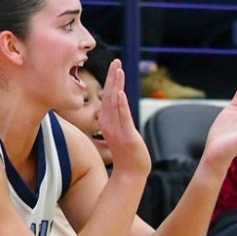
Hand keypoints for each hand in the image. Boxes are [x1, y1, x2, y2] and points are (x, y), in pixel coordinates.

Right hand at [96, 59, 150, 176]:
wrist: (130, 174)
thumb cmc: (127, 155)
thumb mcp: (120, 134)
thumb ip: (119, 120)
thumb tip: (119, 109)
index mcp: (107, 122)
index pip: (108, 97)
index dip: (111, 81)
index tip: (115, 66)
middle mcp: (109, 123)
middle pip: (109, 96)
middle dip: (113, 77)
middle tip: (116, 61)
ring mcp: (117, 129)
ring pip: (115, 103)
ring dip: (117, 85)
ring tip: (118, 70)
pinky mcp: (126, 135)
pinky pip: (123, 118)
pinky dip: (122, 105)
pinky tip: (121, 92)